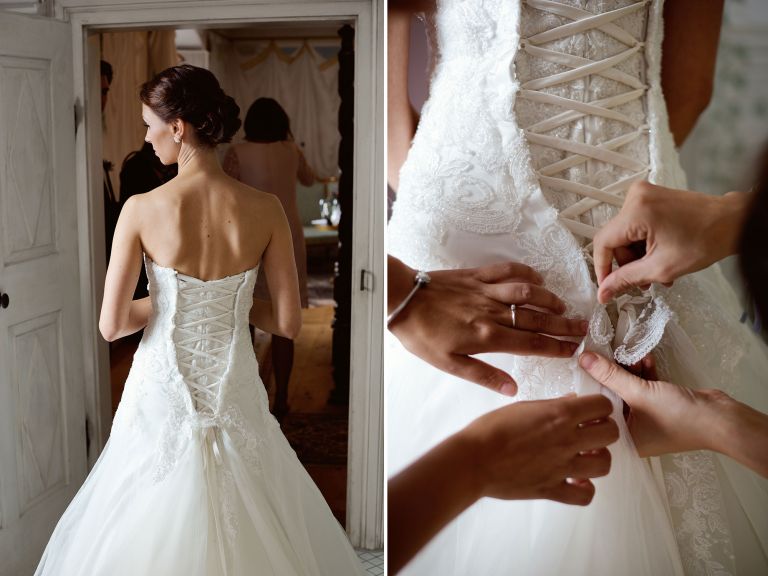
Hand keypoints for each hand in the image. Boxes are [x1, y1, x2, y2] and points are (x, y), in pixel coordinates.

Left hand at [388, 257, 587, 394]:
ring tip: (564, 307)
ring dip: (549, 299)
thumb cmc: (422, 335)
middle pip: (536, 318)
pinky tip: (537, 278)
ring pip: (527, 293)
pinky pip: (507, 271)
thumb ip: (483, 375)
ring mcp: (485, 291)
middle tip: (583, 327)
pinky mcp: (476, 275)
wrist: (401, 300)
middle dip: (563, 324)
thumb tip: (511, 390)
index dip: (555, 347)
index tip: (574, 349)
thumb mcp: (449, 364)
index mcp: (487, 337)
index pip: (531, 343)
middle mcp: (492, 312)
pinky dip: (525, 273)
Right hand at [388, 393, 617, 573]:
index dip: (599, 407)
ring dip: (598, 459)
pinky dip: (585, 489)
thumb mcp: (522, 407)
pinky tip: (576, 481)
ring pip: (604, 465)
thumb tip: (571, 401)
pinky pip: (585, 496)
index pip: (602, 405)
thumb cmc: (490, 430)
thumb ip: (551, 405)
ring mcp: (562, 467)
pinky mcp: (553, 489)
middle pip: (611, 433)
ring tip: (585, 456)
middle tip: (591, 432)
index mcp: (559, 414)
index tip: (592, 410)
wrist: (473, 460)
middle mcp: (567, 440)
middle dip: (604, 430)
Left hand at [578, 352, 728, 456]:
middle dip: (610, 376)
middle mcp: (632, 432)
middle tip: (603, 355)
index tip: (580, 370)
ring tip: (630, 356)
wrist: (720, 419)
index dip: (588, 391)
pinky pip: (644, 387)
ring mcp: (646, 418)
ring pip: (628, 390)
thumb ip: (610, 375)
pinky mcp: (660, 405)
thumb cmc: (679, 417)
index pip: (595, 414)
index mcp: (622, 440)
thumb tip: (584, 359)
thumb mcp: (639, 393)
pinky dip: (644, 373)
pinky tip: (646, 359)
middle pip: (611, 399)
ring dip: (629, 371)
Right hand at [593, 181, 748, 303]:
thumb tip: (603, 292)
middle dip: (627, 263)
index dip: (603, 268)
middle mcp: (636, 197)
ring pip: (626, 234)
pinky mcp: (651, 197)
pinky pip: (636, 225)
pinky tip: (659, 255)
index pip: (603, 242)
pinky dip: (644, 243)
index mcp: (636, 211)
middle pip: (616, 239)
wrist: (733, 222)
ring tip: (657, 271)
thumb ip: (627, 279)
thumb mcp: (662, 268)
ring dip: (637, 255)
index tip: (607, 286)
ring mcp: (643, 194)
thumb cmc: (706, 240)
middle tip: (643, 282)